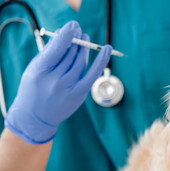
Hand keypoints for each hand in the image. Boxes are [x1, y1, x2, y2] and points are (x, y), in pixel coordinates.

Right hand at [5, 21, 111, 143]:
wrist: (36, 116)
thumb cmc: (35, 88)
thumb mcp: (35, 69)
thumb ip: (49, 52)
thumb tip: (65, 34)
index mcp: (39, 72)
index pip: (56, 50)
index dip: (67, 36)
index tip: (74, 26)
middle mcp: (55, 81)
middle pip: (70, 55)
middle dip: (76, 41)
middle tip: (78, 31)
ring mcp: (68, 89)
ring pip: (80, 62)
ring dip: (83, 49)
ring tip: (84, 39)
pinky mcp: (80, 94)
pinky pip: (93, 74)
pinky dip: (101, 61)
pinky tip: (107, 49)